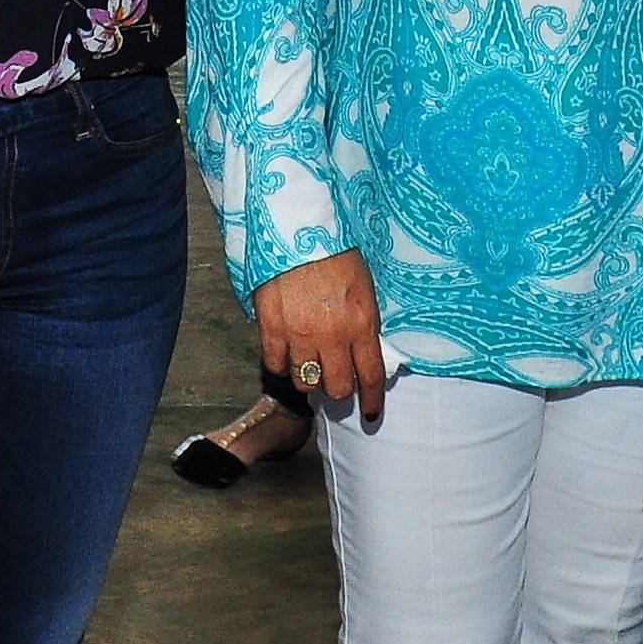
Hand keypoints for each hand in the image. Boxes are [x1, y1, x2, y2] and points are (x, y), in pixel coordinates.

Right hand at [255, 249, 388, 427]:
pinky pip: (276, 364)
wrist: (298, 229)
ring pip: (306, 382)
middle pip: (336, 388)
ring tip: (310, 361)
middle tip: (336, 378)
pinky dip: (283, 362)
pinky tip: (287, 350)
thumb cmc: (337, 253)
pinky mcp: (271, 328)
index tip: (370, 414)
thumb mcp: (365, 289)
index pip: (370, 376)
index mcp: (362, 323)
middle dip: (338, 387)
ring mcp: (299, 334)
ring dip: (310, 376)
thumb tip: (364, 354)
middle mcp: (332, 335)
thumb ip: (365, 324)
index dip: (371, 401)